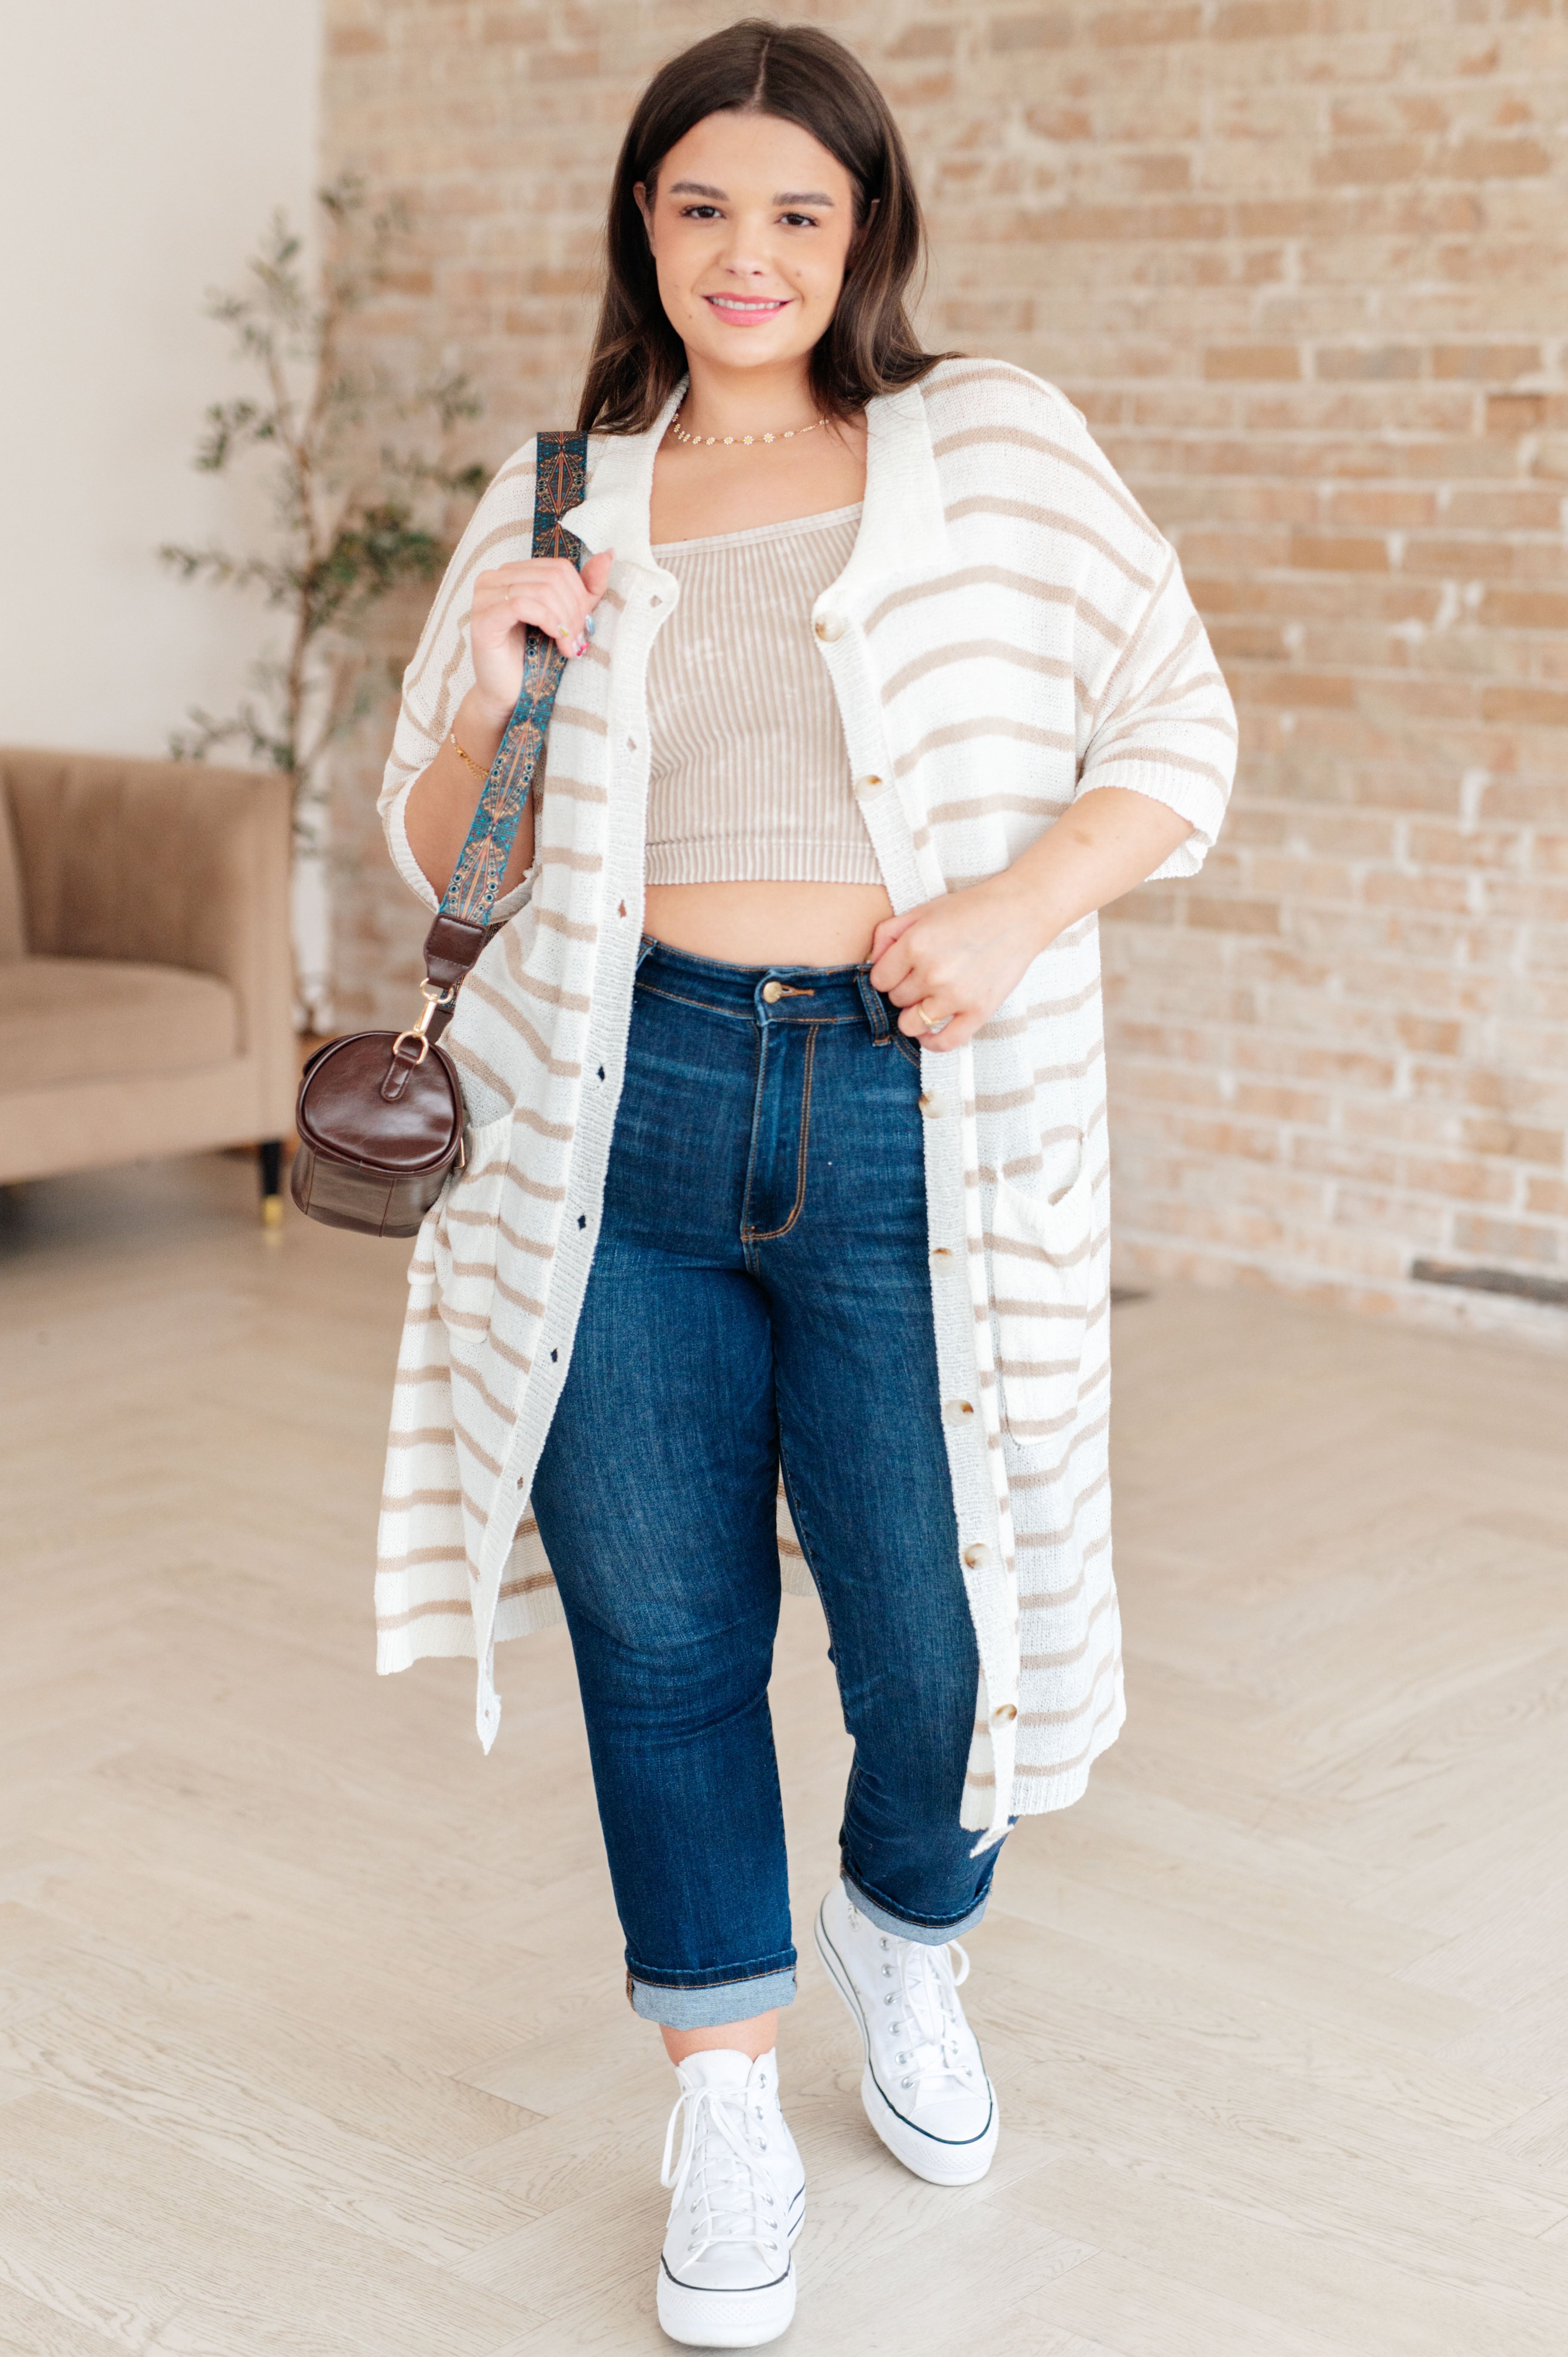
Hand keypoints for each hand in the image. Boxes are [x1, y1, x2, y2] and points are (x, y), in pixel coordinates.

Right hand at [468, 548, 615, 723]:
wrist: (510, 694)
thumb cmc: (536, 656)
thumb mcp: (568, 616)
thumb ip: (587, 587)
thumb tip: (610, 554)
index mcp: (513, 572)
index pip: (558, 567)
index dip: (579, 595)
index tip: (585, 626)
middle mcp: (494, 578)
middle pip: (552, 577)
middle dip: (573, 610)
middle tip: (579, 639)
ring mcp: (484, 596)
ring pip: (540, 590)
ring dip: (564, 620)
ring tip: (569, 646)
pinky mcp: (482, 618)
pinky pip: (522, 605)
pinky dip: (547, 622)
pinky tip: (555, 640)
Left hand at [868, 873, 1048, 1053]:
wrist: (1020, 914)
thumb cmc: (971, 909)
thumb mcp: (923, 910)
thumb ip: (888, 933)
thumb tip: (871, 962)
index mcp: (916, 945)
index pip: (878, 980)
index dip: (887, 976)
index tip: (900, 970)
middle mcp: (933, 973)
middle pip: (895, 1001)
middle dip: (904, 990)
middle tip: (923, 975)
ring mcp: (956, 996)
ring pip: (910, 1024)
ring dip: (915, 1014)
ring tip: (928, 998)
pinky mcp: (979, 1012)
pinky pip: (944, 1042)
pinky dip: (931, 1042)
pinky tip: (928, 1032)